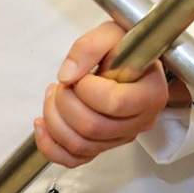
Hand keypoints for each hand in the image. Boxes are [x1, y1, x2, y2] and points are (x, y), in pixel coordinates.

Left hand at [33, 21, 168, 166]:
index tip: (82, 74)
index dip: (86, 89)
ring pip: (80, 144)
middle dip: (65, 102)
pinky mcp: (104, 145)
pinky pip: (74, 159)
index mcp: (151, 93)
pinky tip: (42, 124)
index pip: (114, 103)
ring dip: (55, 120)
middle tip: (63, 83)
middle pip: (92, 127)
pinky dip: (51, 146)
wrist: (128, 58)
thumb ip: (89, 47)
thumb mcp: (111, 33)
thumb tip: (67, 76)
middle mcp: (141, 121)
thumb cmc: (125, 46)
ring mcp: (122, 137)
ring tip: (55, 94)